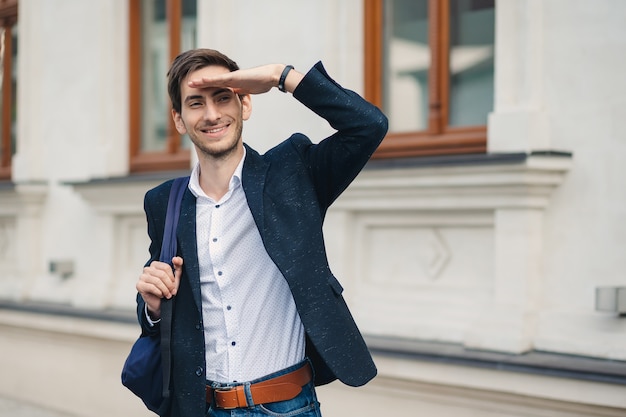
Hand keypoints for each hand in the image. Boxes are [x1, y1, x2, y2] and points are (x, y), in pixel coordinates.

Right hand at [136, 256, 182, 318]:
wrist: (160, 302)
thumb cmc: (167, 289)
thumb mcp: (176, 277)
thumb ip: (178, 266)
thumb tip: (175, 259)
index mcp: (155, 265)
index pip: (166, 267)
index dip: (172, 277)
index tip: (174, 283)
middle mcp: (147, 269)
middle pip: (162, 274)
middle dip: (169, 284)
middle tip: (172, 291)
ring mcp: (142, 277)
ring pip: (157, 281)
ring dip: (165, 290)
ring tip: (167, 294)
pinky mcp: (139, 285)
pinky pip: (151, 287)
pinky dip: (159, 292)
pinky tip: (160, 295)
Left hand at [187, 64, 302, 94]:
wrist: (270, 77)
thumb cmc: (262, 82)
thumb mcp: (247, 91)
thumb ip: (240, 92)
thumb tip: (234, 96)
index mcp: (232, 84)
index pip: (216, 87)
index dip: (206, 89)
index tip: (197, 92)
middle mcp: (230, 79)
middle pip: (212, 82)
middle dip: (200, 84)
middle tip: (188, 85)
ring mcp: (231, 77)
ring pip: (213, 79)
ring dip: (201, 81)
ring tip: (190, 83)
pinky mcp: (234, 77)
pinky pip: (219, 79)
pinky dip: (210, 80)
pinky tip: (201, 80)